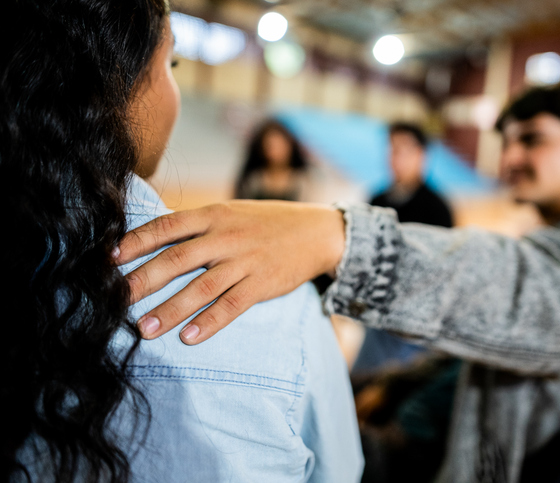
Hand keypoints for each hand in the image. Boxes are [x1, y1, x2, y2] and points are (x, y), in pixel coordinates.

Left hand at [116, 200, 345, 344]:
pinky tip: (189, 338)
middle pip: (176, 259)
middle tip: (114, 302)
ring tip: (145, 330)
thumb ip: (199, 226)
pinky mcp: (262, 283)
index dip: (136, 241)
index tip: (109, 258)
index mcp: (214, 215)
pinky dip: (209, 322)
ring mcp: (245, 261)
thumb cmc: (267, 223)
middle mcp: (226, 236)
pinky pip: (232, 305)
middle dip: (143, 281)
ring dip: (170, 310)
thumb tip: (156, 240)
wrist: (316, 231)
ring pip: (201, 287)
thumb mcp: (232, 213)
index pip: (167, 226)